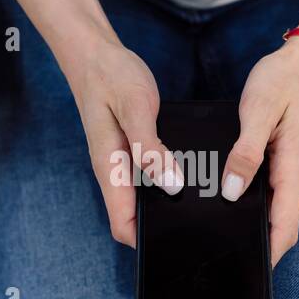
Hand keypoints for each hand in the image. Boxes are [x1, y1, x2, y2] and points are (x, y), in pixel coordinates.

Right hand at [67, 38, 182, 246]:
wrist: (96, 55)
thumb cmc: (111, 78)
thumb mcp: (135, 109)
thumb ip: (150, 149)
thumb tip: (170, 185)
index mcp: (110, 169)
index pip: (122, 224)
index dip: (144, 241)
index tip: (174, 243)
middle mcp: (115, 171)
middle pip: (135, 217)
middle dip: (161, 227)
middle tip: (200, 226)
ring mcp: (123, 162)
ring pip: (144, 198)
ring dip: (166, 204)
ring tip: (202, 204)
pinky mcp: (132, 150)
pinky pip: (149, 176)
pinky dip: (167, 180)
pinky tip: (192, 174)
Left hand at [222, 40, 298, 265]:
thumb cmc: (285, 80)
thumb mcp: (258, 111)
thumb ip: (245, 153)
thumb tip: (233, 191)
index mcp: (295, 170)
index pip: (285, 228)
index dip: (267, 254)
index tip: (246, 272)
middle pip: (278, 224)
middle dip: (252, 239)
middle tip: (214, 245)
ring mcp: (298, 174)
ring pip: (274, 209)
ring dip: (251, 217)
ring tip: (216, 219)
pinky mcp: (291, 166)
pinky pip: (274, 193)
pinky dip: (255, 199)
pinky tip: (231, 192)